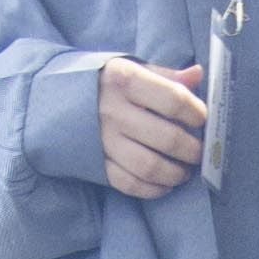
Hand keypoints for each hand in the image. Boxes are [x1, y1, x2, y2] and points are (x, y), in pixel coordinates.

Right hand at [99, 56, 210, 196]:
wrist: (56, 99)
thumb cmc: (107, 83)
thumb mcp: (132, 69)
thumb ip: (166, 76)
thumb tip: (197, 75)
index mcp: (124, 79)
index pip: (173, 99)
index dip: (196, 114)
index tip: (202, 120)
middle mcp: (113, 110)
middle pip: (166, 137)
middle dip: (192, 150)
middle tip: (200, 152)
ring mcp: (103, 140)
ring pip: (150, 166)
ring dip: (176, 173)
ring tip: (185, 171)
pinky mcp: (97, 164)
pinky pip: (130, 184)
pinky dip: (153, 189)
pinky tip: (166, 184)